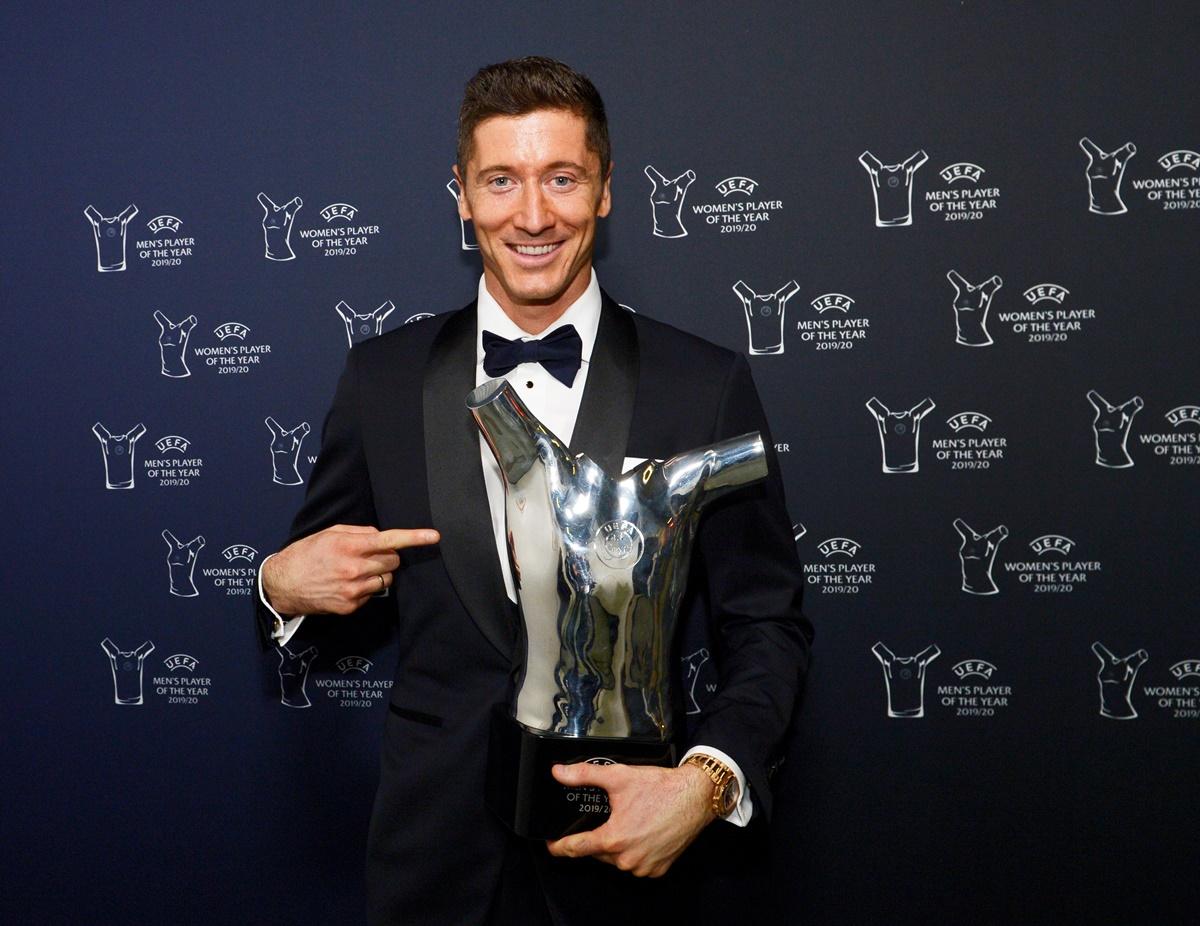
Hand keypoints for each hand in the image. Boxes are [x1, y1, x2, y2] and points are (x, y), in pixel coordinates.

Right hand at [262, 524, 438, 615]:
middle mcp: (354, 569)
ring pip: (386, 579)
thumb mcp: (329, 534)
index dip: (414, 537)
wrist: (283, 585)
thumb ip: (358, 532)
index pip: (389, 540)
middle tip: (369, 555)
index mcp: (349, 547)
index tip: (434, 536)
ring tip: (354, 570)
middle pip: (393, 561)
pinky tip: (347, 584)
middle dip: (388, 556)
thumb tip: (380, 536)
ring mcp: (353, 590)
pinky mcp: (351, 606)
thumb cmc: (306, 554)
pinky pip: (372, 594)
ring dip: (378, 573)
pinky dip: (366, 588)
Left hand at [545, 761, 713, 877]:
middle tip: (609, 817)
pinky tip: (642, 834)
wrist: (695, 796)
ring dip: (617, 845)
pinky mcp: (658, 869)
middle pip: (598, 852)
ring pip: (617, 860)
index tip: (552, 844)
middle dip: (597, 837)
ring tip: (629, 822)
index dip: (559, 846)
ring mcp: (643, 867)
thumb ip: (585, 775)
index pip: (576, 848)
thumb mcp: (618, 776)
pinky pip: (637, 864)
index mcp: (614, 839)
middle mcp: (627, 859)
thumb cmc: (660, 788)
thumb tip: (560, 773)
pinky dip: (635, 852)